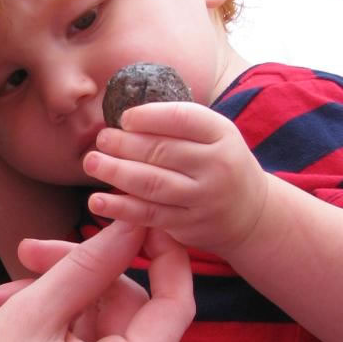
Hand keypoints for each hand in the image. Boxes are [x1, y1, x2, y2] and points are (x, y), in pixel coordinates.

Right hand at [0, 222, 193, 341]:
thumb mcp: (33, 313)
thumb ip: (89, 264)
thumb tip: (132, 223)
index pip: (175, 306)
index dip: (164, 254)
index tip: (140, 215)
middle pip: (129, 311)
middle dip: (81, 274)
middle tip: (27, 252)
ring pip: (104, 325)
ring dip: (58, 298)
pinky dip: (58, 325)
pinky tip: (7, 311)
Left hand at [82, 102, 267, 256]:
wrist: (250, 212)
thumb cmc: (219, 164)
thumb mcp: (214, 136)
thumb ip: (178, 125)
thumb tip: (125, 118)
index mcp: (222, 134)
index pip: (182, 118)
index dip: (149, 116)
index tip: (124, 118)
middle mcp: (216, 165)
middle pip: (162, 151)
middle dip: (124, 144)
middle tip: (101, 139)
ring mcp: (203, 198)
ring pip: (152, 183)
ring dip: (116, 172)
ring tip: (92, 163)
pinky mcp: (189, 225)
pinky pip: (149, 214)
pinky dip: (121, 207)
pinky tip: (98, 200)